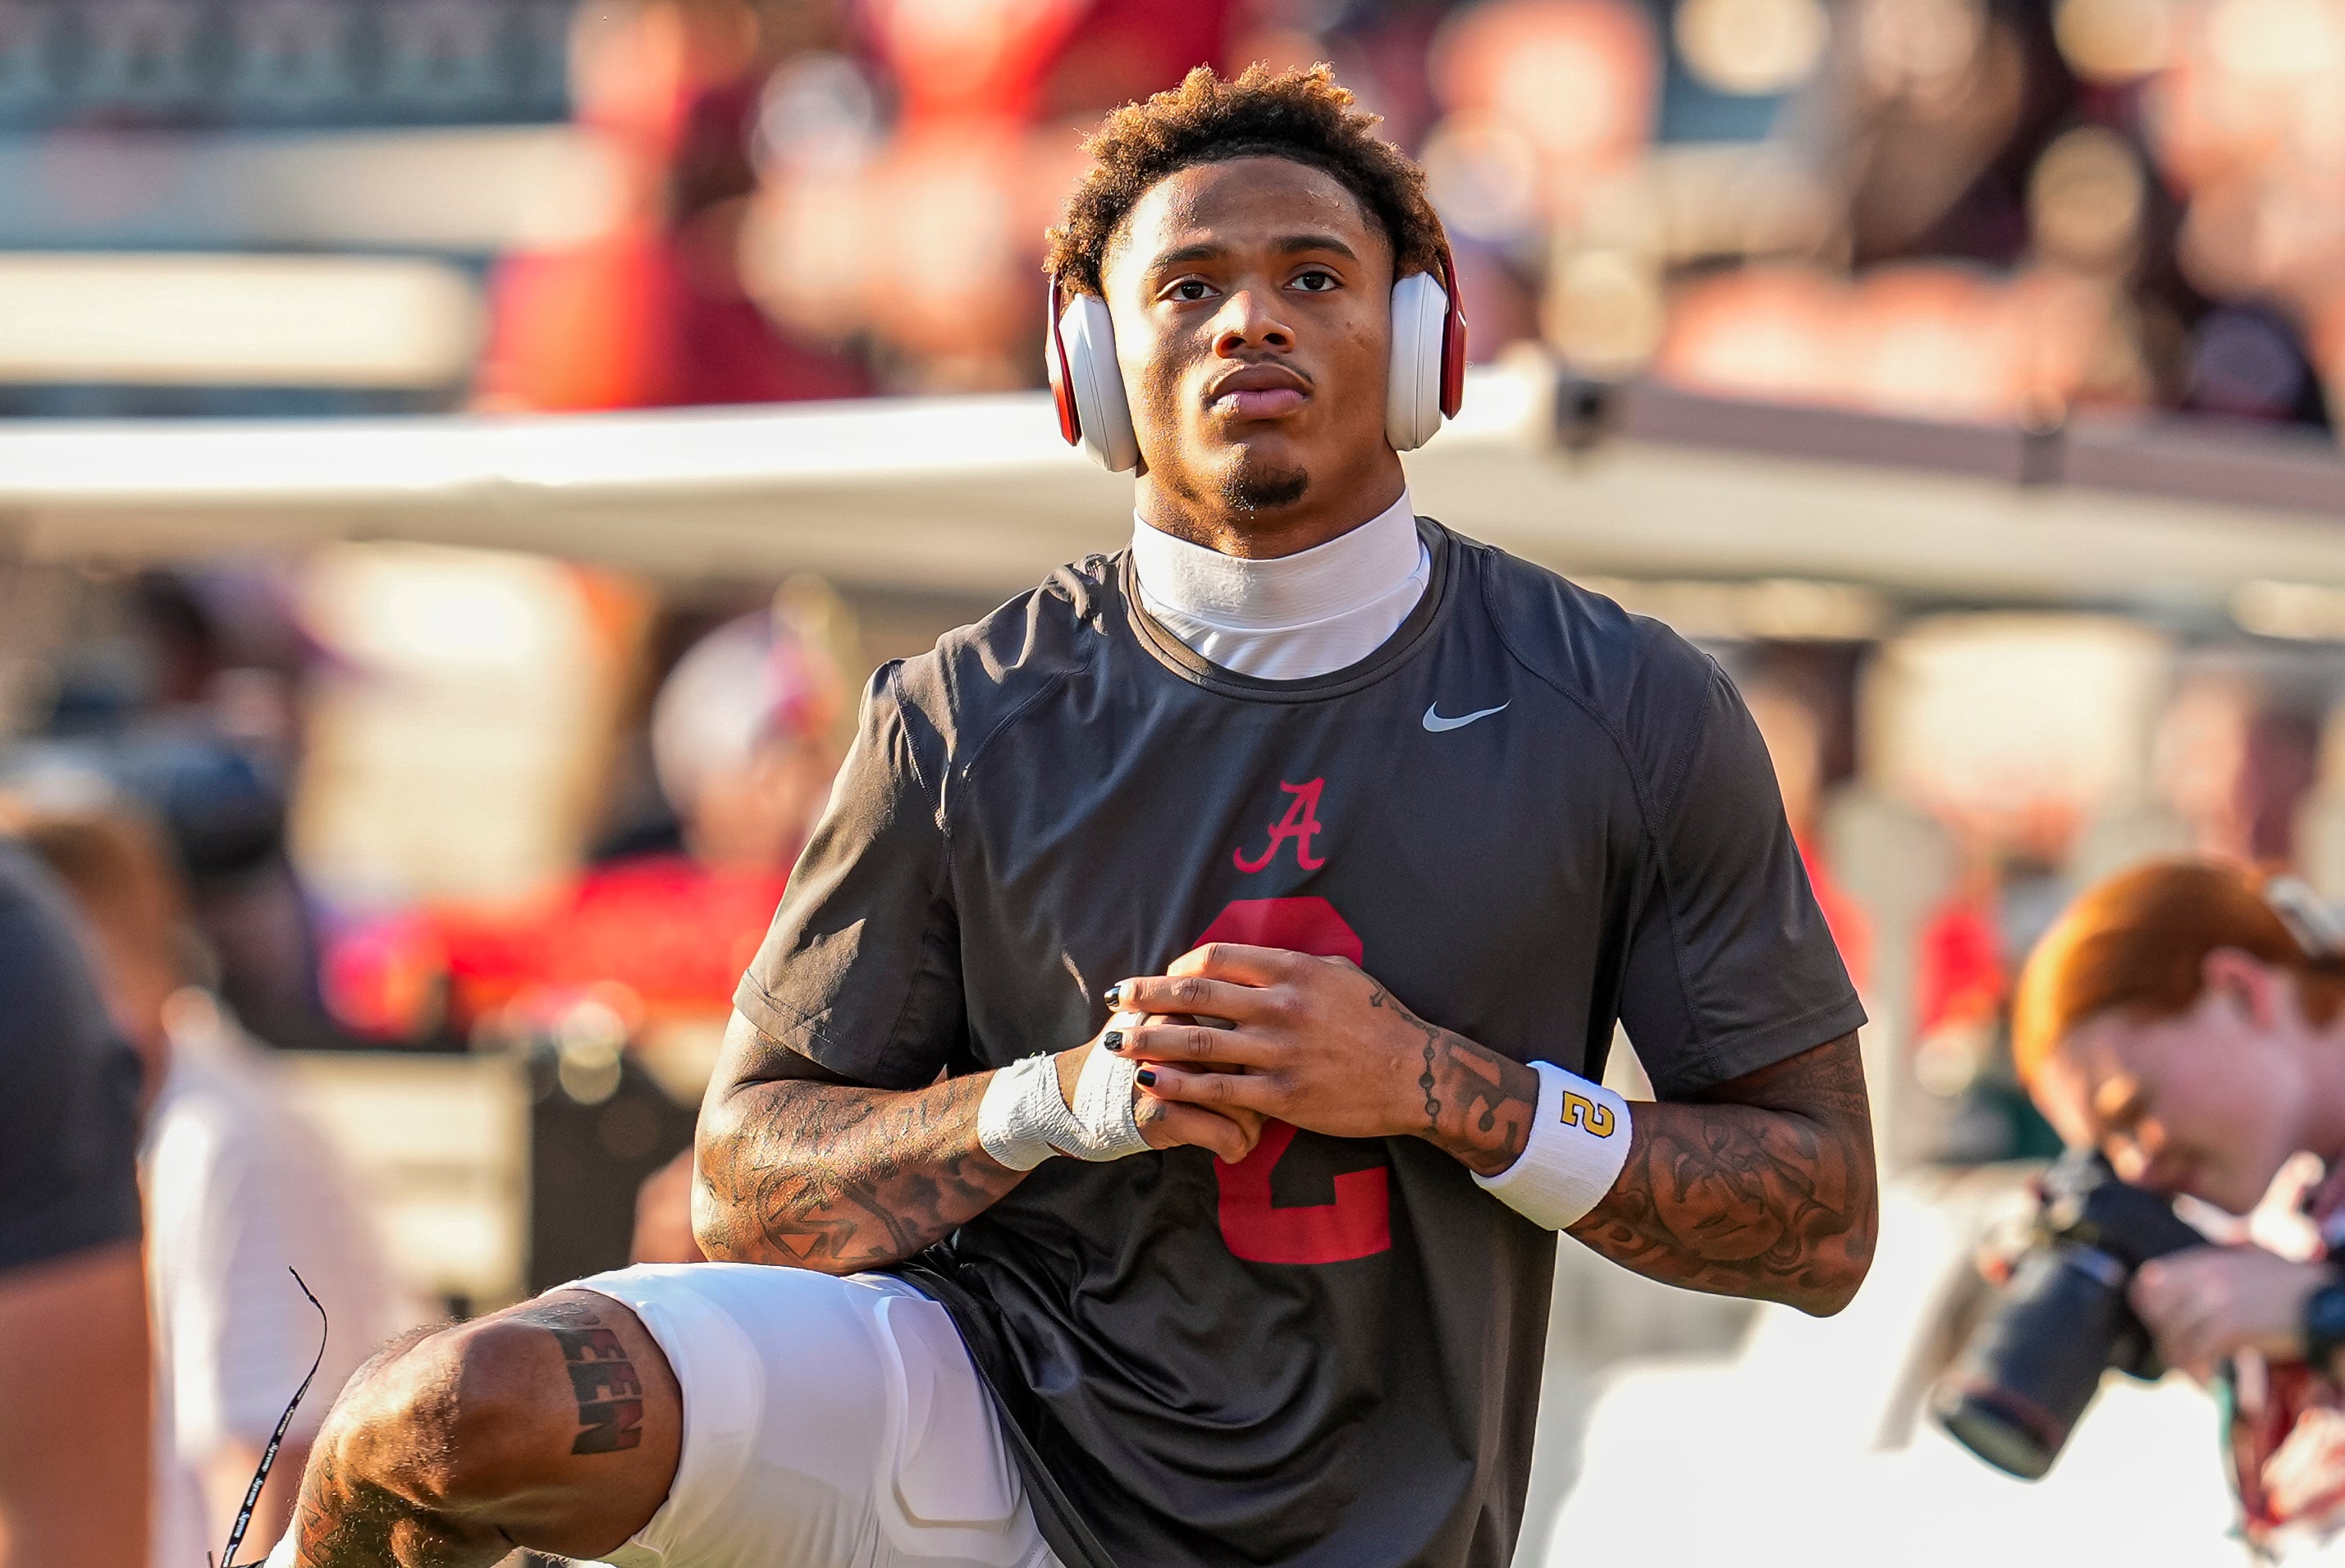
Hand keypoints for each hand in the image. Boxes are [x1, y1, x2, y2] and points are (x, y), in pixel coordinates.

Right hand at [1053, 1018, 1263, 1163]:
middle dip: (1264, 1091)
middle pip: (1247, 1063)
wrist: (1072, 1097)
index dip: (1262, 1054)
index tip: (1264, 1072)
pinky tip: (1233, 1150)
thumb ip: (1196, 1008)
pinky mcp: (1159, 1113)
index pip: (1243, 1026)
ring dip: (1253, 1125)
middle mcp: (1172, 1036)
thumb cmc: (1127, 1060)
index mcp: (1177, 1007)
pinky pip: (1225, 1133)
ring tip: (1248, 1133)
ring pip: (1244, 1100)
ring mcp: (1165, 1074)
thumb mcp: (1154, 1021)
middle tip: (1264, 1106)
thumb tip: (1255, 1003)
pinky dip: (1237, 1147)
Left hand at [1104, 943, 1537, 1175]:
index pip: (1217, 958)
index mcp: (1293, 971)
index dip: (1179, 965)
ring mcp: (1280, 1052)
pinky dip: (1178, 1084)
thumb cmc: (1379, 1021)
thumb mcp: (1341, 974)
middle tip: (1115, 998)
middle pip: (1194, 994)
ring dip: (1148, 1039)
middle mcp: (1281, 1006)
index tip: (1160, 975)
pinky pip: (1217, 1089)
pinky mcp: (1282, 1096)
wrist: (1416, 1075)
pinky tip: (1150, 1082)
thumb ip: (1293, 965)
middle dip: (1146, 996)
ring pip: (1197, 1041)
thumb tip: (1253, 957)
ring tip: (1114, 1042)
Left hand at [2129, 1246, 2327, 1381]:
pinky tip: (2210, 1381)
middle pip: (2156, 1315)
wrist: (2327, 1305)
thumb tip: (2181, 1282)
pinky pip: (2194, 1354)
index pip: (2147, 1282)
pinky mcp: (2229, 1328)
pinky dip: (2197, 1372)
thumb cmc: (2293, 1286)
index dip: (2147, 1308)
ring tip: (2197, 1373)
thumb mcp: (2249, 1262)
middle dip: (2167, 1338)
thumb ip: (2215, 1268)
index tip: (2160, 1325)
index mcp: (2206, 1262)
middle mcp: (2204, 1278)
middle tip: (2183, 1355)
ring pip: (2172, 1338)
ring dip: (2181, 1362)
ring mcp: (2214, 1302)